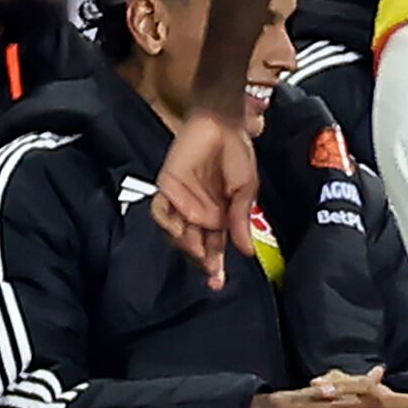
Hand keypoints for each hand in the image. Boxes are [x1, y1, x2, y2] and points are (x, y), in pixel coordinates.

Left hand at [153, 108, 261, 287]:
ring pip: (177, 234)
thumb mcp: (246, 190)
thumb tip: (246, 251)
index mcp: (221, 215)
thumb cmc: (238, 153)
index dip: (216, 267)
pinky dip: (167, 223)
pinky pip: (161, 212)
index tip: (218, 283)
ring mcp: (183, 201)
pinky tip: (179, 227)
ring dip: (186, 245)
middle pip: (196, 245)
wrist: (222, 123)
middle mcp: (200, 212)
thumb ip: (241, 220)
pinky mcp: (167, 187)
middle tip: (210, 271)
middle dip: (201, 261)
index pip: (216, 247)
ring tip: (198, 248)